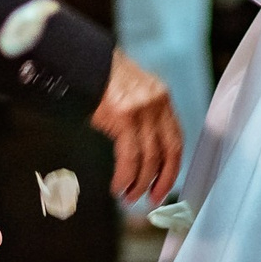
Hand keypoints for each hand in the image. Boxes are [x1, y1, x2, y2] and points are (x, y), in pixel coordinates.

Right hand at [90, 51, 182, 205]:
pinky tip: (118, 186)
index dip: (172, 166)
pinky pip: (130, 156)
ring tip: (129, 196)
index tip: (163, 184)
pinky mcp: (124, 117)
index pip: (176, 139)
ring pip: (149, 158)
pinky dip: (126, 176)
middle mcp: (157, 104)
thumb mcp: (132, 95)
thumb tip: (145, 155)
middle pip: (169, 151)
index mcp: (161, 99)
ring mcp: (142, 110)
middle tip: (152, 198)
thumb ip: (143, 119)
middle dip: (163, 179)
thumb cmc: (103, 82)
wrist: (84, 63)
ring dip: (140, 183)